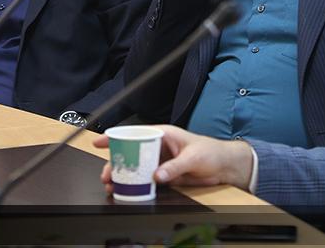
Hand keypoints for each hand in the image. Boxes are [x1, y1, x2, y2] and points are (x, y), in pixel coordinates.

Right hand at [95, 125, 254, 192]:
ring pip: (137, 168)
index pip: (136, 133)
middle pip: (132, 153)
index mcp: (163, 135)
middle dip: (117, 162)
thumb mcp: (193, 156)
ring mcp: (161, 162)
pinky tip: (129, 191)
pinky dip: (137, 186)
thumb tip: (157, 175)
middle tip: (107, 174)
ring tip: (113, 185)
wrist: (224, 167)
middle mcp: (159, 147)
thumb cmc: (211, 151)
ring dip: (125, 176)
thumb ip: (175, 166)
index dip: (116, 136)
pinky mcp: (165, 175)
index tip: (100, 141)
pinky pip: (147, 180)